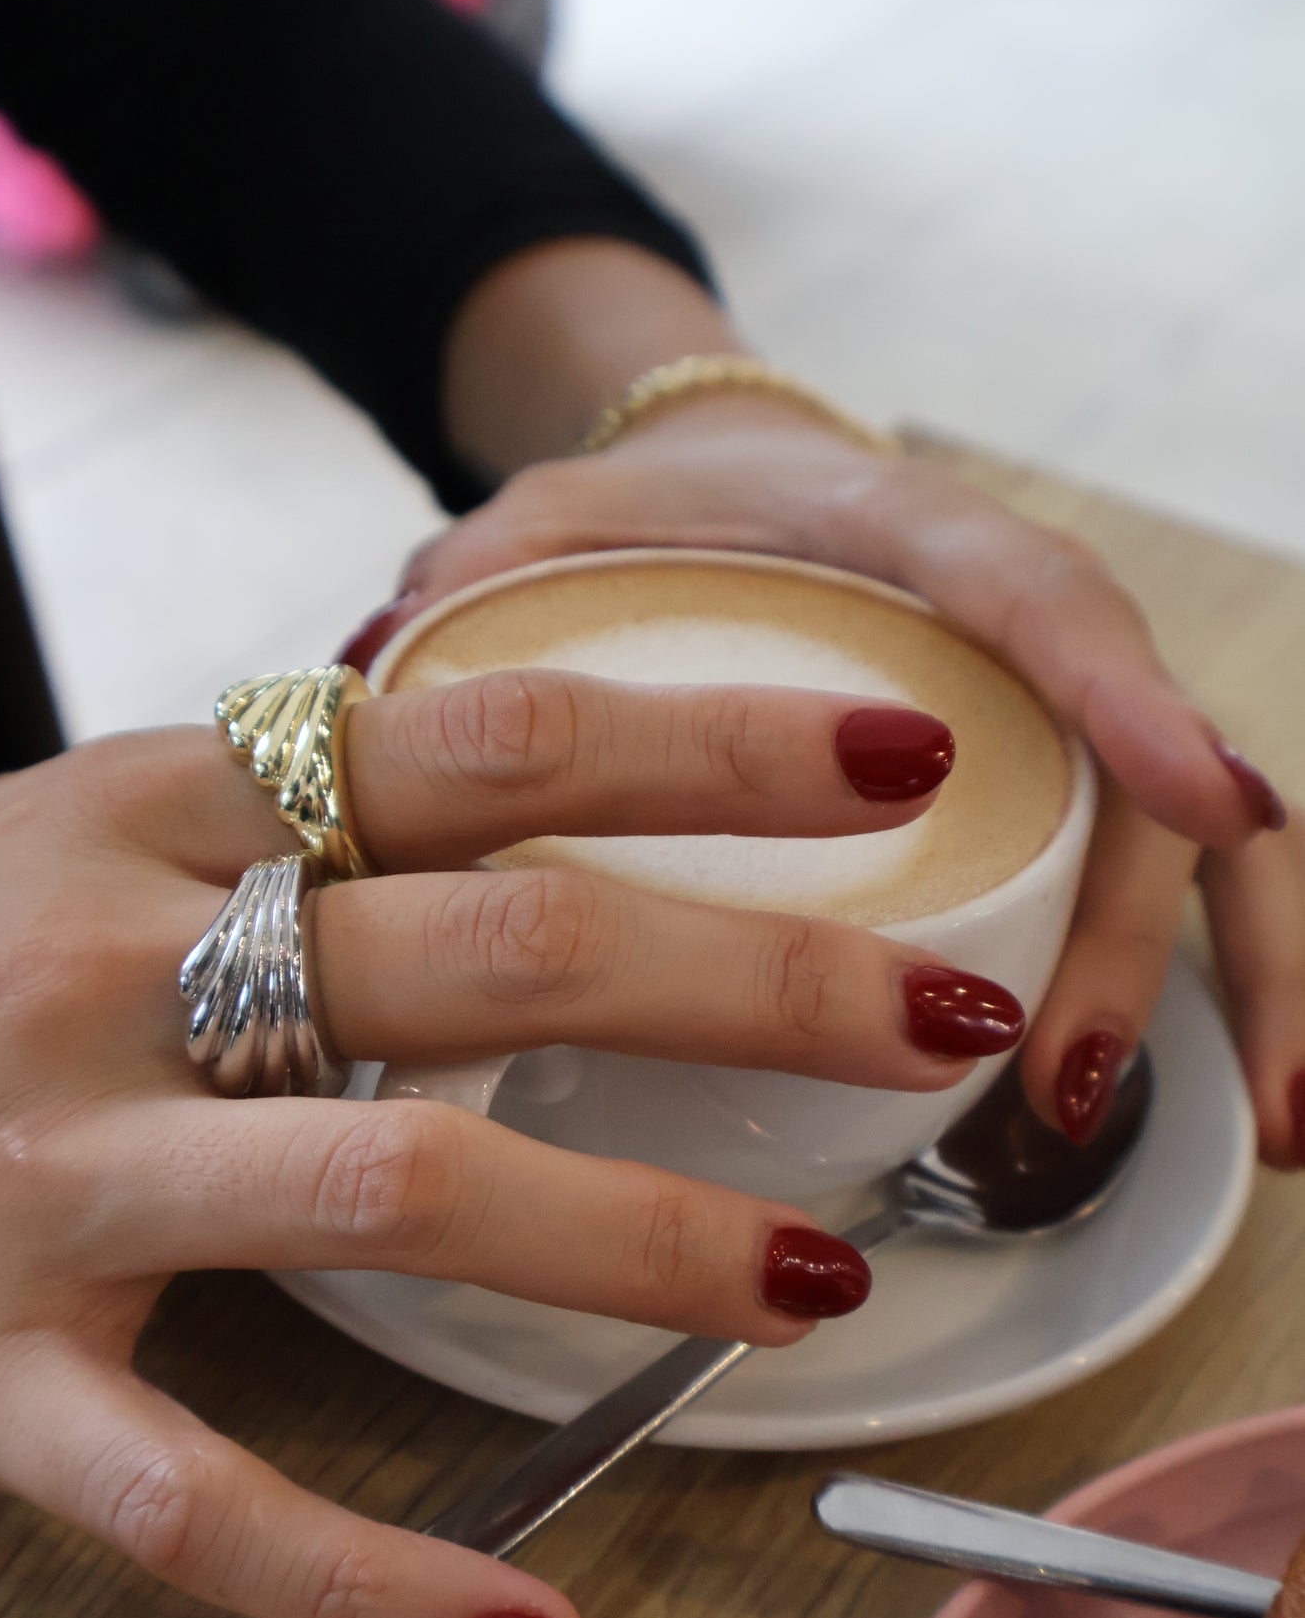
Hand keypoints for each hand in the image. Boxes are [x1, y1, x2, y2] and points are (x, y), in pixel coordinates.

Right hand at [0, 677, 1022, 1617]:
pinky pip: (190, 1497)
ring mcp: (44, 1171)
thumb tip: (556, 795)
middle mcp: (117, 966)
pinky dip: (365, 1579)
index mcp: (161, 809)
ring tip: (807, 1284)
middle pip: (487, 952)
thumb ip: (300, 817)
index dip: (704, 745)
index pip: (482, 742)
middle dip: (746, 985)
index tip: (893, 760)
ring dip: (622, 1244)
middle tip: (937, 1025)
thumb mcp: (88, 827)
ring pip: (382, 1193)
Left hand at [358, 394, 1300, 1163]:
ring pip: (1184, 842)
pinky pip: (1127, 886)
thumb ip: (485, 575)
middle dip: (1182, 933)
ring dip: (1230, 990)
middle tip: (1126, 1088)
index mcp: (896, 534)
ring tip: (1258, 1136)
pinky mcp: (1031, 791)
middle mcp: (1004, 624)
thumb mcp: (548, 517)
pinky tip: (1141, 1110)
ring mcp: (1035, 714)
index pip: (1037, 599)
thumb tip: (399, 665)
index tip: (1201, 802)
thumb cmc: (638, 511)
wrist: (707, 481)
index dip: (1123, 699)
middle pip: (1145, 769)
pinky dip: (1164, 991)